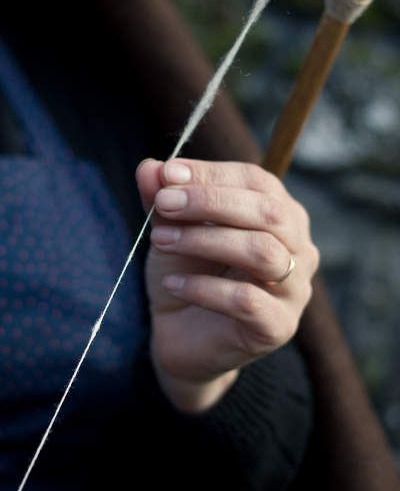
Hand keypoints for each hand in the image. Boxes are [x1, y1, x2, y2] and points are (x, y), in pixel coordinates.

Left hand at [136, 159, 318, 411]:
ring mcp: (294, 290)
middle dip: (211, 202)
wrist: (183, 337)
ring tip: (161, 240)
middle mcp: (299, 248)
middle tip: (164, 203)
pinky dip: (203, 288)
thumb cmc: (188, 272)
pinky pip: (247, 300)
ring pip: (262, 252)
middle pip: (269, 212)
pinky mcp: (278, 327)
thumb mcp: (171, 228)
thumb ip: (163, 198)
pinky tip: (172, 283)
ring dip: (204, 240)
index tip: (167, 175)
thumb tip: (149, 167)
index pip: (257, 181)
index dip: (212, 174)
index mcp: (280, 215)